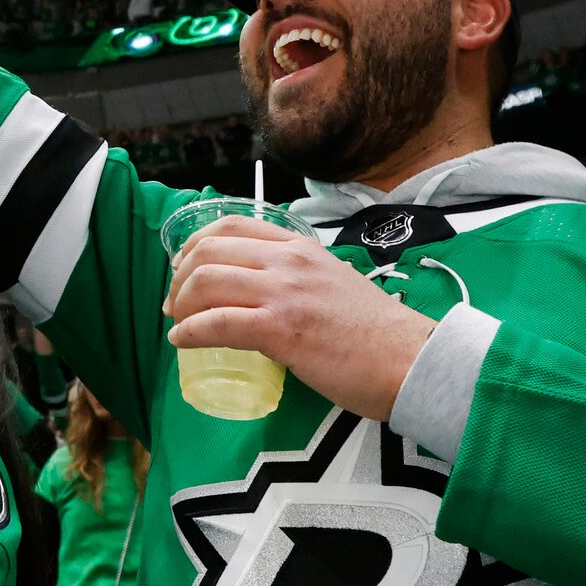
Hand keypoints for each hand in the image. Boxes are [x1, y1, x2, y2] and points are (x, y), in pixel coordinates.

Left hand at [162, 218, 437, 422]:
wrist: (410, 360)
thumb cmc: (376, 334)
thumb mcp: (333, 283)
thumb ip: (299, 279)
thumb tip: (265, 295)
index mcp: (301, 247)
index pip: (231, 225)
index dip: (195, 245)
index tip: (185, 270)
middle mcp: (289, 261)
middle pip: (208, 251)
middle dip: (179, 276)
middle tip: (175, 303)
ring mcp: (284, 293)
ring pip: (206, 282)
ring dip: (180, 304)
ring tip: (177, 322)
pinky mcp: (281, 329)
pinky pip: (216, 323)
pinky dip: (190, 331)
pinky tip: (182, 341)